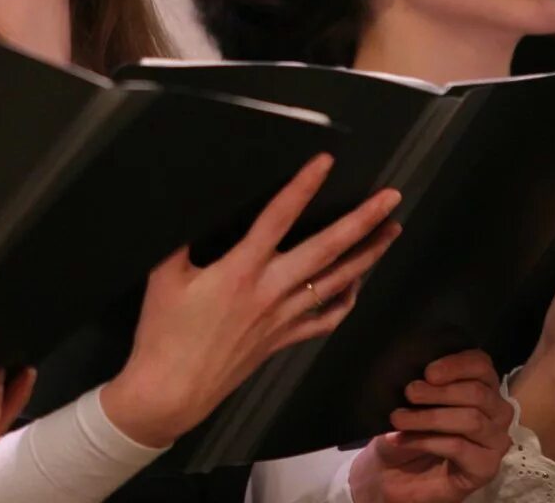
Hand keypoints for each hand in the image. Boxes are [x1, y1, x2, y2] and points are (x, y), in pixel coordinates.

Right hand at [100, 155, 401, 446]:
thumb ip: (180, 237)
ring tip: (391, 232)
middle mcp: (271, 290)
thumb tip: (194, 203)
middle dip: (362, 221)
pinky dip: (347, 301)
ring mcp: (283, 318)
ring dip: (368, 255)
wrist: (172, 391)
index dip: (303, 187)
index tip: (325, 162)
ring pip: (337, 283)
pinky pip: (326, 320)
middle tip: (391, 198)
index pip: (279, 217)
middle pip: (326, 249)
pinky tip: (358, 284)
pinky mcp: (284, 340)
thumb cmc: (163, 332)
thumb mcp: (163, 276)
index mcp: (241, 269)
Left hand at [350, 350, 512, 502]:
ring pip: (471, 420)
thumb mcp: (412, 400)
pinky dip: (427, 441)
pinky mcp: (486, 468)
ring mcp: (495, 441)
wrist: (392, 471)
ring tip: (399, 418)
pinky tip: (404, 440)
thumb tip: (419, 374)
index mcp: (481, 386)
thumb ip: (423, 383)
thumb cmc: (407, 428)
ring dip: (430, 417)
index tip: (427, 372)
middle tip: (409, 393)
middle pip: (478, 393)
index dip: (456, 365)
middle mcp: (496, 412)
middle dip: (439, 392)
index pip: (481, 365)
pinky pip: (460, 447)